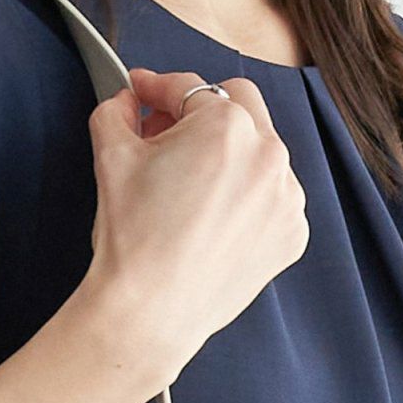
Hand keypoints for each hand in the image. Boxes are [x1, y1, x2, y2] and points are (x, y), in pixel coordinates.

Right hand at [81, 66, 309, 386]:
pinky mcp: (292, 234)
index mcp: (226, 126)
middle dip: (201, 110)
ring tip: (189, 185)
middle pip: (239, 105)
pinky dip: (246, 199)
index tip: (143, 94)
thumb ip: (116, 112)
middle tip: (165, 134)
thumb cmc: (133, 241)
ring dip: (229, 155)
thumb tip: (125, 102)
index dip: (157, 89)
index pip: (189, 88)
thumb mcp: (110, 159)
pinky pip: (272, 198)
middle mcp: (268, 154)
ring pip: (260, 152)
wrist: (149, 314)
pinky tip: (212, 220)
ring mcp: (286, 197)